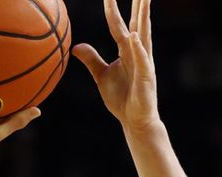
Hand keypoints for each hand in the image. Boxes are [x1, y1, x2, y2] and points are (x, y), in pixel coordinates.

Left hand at [72, 0, 159, 131]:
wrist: (133, 119)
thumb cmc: (121, 98)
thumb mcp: (101, 76)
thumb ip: (91, 59)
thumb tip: (76, 47)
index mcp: (126, 51)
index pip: (117, 25)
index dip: (112, 9)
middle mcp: (137, 52)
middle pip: (137, 23)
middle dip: (139, 4)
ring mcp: (144, 63)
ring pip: (143, 36)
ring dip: (143, 18)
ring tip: (144, 0)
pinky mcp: (146, 77)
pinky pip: (142, 60)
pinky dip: (138, 48)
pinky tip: (134, 36)